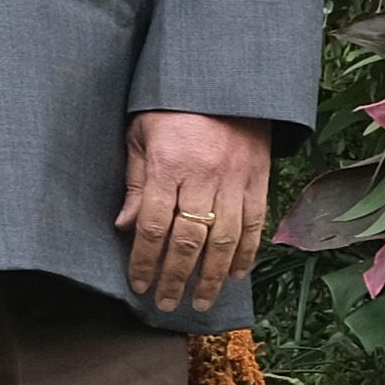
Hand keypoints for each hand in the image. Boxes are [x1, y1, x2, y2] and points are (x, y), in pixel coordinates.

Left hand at [119, 109, 274, 313]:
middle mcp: (203, 176)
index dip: (145, 260)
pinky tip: (236, 275)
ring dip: (212, 277)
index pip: (154, 225)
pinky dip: (246, 254)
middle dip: (175, 278)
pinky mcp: (259, 179)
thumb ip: (135, 182)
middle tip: (166, 303)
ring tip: (200, 301)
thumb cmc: (173, 107)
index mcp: (169, 164)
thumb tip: (125, 227)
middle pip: (188, 240)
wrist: (225, 81)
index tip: (139, 284)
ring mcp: (235, 179)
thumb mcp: (141, 134)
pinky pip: (255, 225)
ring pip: (225, 240)